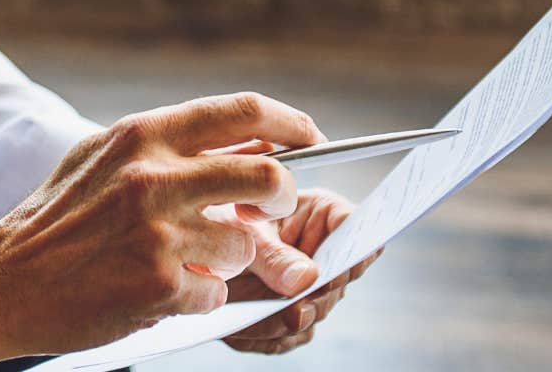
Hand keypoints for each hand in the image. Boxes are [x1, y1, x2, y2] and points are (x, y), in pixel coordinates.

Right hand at [0, 93, 324, 366]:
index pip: (244, 111)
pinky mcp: (159, 285)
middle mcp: (154, 177)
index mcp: (144, 134)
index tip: (310, 140)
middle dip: (284, 199)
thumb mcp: (103, 157)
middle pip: (270, 179)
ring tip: (187, 259)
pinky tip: (159, 289)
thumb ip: (167, 145)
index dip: (290, 124)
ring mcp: (158, 234)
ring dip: (227, 259)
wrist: (2, 279)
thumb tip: (246, 143)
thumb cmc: (56, 217)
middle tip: (274, 212)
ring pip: (245, 246)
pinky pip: (215, 293)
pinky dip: (198, 296)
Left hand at [215, 188, 381, 355]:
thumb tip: (307, 279)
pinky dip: (266, 336)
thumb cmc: (225, 222)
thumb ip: (273, 254)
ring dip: (286, 323)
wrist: (199, 246)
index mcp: (321, 214)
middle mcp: (324, 252)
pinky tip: (240, 329)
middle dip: (315, 300)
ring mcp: (311, 286)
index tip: (337, 273)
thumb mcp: (242, 230)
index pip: (352, 226)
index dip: (352, 250)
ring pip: (313, 312)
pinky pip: (288, 335)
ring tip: (254, 322)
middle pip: (338, 280)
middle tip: (294, 313)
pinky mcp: (293, 313)